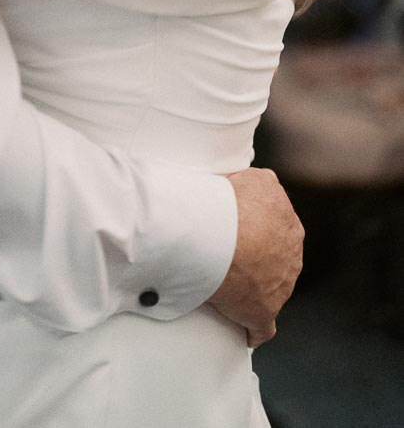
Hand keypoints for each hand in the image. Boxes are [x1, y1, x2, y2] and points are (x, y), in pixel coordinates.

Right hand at [208, 167, 303, 347]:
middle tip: (224, 255)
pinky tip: (244, 332)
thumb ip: (259, 188)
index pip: (275, 226)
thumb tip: (248, 191)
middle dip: (256, 258)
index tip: (234, 230)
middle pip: (275, 258)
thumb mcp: (254, 179)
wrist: (219, 234)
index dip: (254, 229)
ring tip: (223, 287)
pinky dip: (253, 330)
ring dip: (252, 290)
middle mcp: (291, 252)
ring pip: (270, 289)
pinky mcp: (264, 311)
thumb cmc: (229, 203)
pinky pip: (262, 327)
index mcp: (288, 221)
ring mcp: (281, 284)